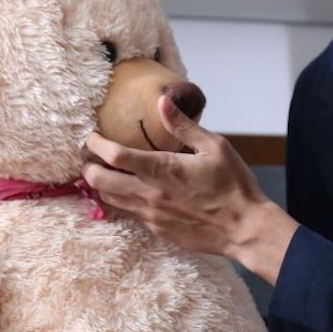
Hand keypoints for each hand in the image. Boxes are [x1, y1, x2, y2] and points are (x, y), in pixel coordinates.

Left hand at [82, 95, 296, 276]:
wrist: (244, 229)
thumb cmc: (233, 186)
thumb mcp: (214, 147)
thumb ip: (184, 125)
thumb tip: (163, 101)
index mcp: (163, 170)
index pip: (115, 156)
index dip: (96, 144)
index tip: (90, 136)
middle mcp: (150, 195)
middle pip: (100, 182)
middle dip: (88, 167)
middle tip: (89, 156)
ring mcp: (151, 216)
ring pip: (110, 200)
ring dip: (102, 185)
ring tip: (103, 172)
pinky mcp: (157, 230)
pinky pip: (130, 214)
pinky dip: (122, 201)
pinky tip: (130, 191)